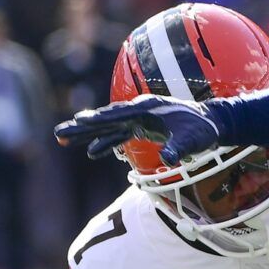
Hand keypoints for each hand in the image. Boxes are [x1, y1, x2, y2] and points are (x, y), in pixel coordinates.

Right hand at [54, 97, 220, 163]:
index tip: (79, 121)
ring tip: (63, 139)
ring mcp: (138, 119)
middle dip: (82, 127)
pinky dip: (105, 143)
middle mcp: (138, 111)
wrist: (210, 123)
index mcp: (147, 109)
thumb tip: (169, 159)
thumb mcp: (193, 140)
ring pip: (107, 127)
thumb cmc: (203, 130)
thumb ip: (178, 148)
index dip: (98, 120)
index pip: (118, 115)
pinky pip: (118, 136)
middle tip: (58, 132)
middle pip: (105, 119)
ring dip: (87, 135)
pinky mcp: (141, 128)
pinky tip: (92, 152)